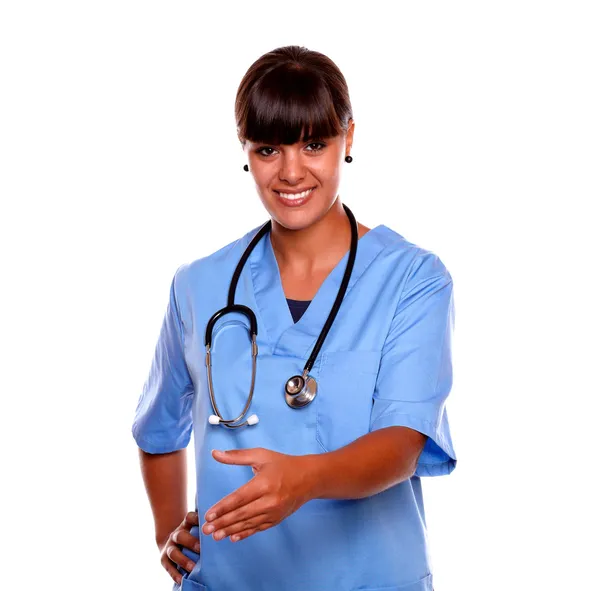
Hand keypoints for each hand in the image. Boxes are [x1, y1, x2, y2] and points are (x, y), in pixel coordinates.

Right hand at [159, 511, 200, 585]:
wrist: (172, 543)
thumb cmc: (191, 535)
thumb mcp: (196, 528)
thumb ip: (207, 528)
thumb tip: (225, 529)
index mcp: (186, 524)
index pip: (189, 517)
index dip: (196, 519)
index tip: (206, 523)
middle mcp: (176, 534)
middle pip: (181, 536)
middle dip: (190, 542)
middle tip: (200, 549)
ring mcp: (169, 547)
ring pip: (173, 553)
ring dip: (183, 560)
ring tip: (192, 567)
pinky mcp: (164, 559)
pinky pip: (168, 567)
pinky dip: (174, 573)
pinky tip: (181, 579)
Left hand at [201, 448, 316, 542]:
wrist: (309, 478)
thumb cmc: (283, 464)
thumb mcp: (261, 455)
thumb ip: (237, 456)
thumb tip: (215, 454)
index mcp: (263, 483)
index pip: (238, 498)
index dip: (222, 508)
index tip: (208, 515)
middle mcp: (269, 500)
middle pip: (241, 514)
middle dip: (222, 523)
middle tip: (206, 529)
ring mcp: (274, 512)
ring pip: (248, 523)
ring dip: (230, 531)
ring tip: (215, 536)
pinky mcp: (277, 519)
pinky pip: (258, 528)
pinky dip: (245, 533)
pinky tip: (233, 537)